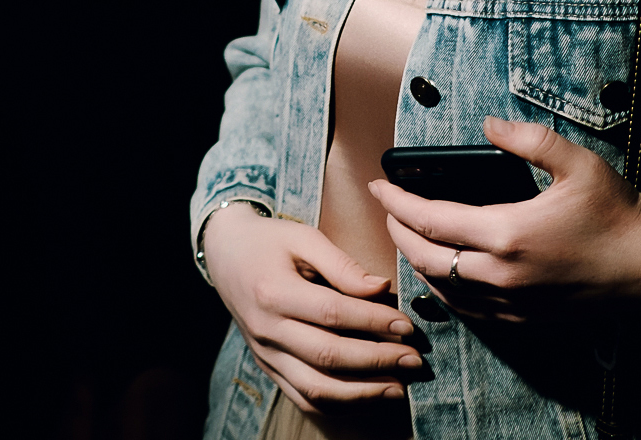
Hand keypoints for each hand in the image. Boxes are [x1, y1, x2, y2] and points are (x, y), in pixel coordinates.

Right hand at [203, 203, 423, 413]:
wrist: (225, 254)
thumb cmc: (270, 241)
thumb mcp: (303, 237)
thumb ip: (342, 264)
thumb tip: (381, 288)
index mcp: (273, 292)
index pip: (332, 314)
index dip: (373, 321)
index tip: (407, 326)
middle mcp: (267, 329)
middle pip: (327, 356)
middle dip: (377, 362)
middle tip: (415, 361)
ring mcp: (265, 354)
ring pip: (315, 388)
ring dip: (362, 393)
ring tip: (399, 388)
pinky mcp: (268, 368)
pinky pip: (303, 397)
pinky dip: (339, 404)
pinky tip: (369, 396)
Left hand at [368, 116, 640, 323]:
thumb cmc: (615, 212)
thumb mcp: (576, 162)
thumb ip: (528, 139)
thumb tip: (488, 126)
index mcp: (507, 233)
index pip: (430, 220)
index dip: (397, 202)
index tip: (378, 186)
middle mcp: (502, 275)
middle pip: (426, 259)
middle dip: (398, 233)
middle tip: (388, 211)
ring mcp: (512, 305)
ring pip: (443, 290)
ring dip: (418, 263)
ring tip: (410, 238)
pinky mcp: (525, 322)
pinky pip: (469, 311)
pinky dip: (446, 290)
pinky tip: (445, 275)